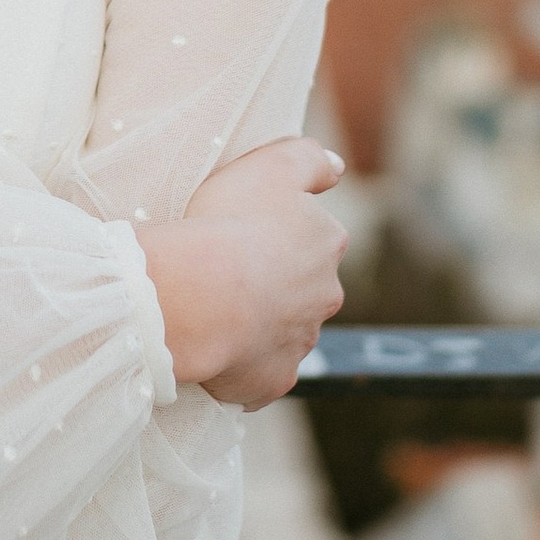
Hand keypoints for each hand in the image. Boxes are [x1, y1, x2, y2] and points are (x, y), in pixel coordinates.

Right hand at [136, 139, 346, 409]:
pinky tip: (217, 349)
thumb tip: (338, 167)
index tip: (245, 230)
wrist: (202, 295)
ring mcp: (300, 342)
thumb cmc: (231, 222)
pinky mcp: (274, 380)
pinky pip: (260, 373)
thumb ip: (311, 159)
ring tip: (215, 308)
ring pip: (283, 330)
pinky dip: (244, 364)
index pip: (313, 236)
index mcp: (326, 244)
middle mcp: (324, 296)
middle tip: (228, 271)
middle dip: (276, 282)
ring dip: (260, 322)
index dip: (279, 232)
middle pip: (303, 288)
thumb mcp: (273, 164)